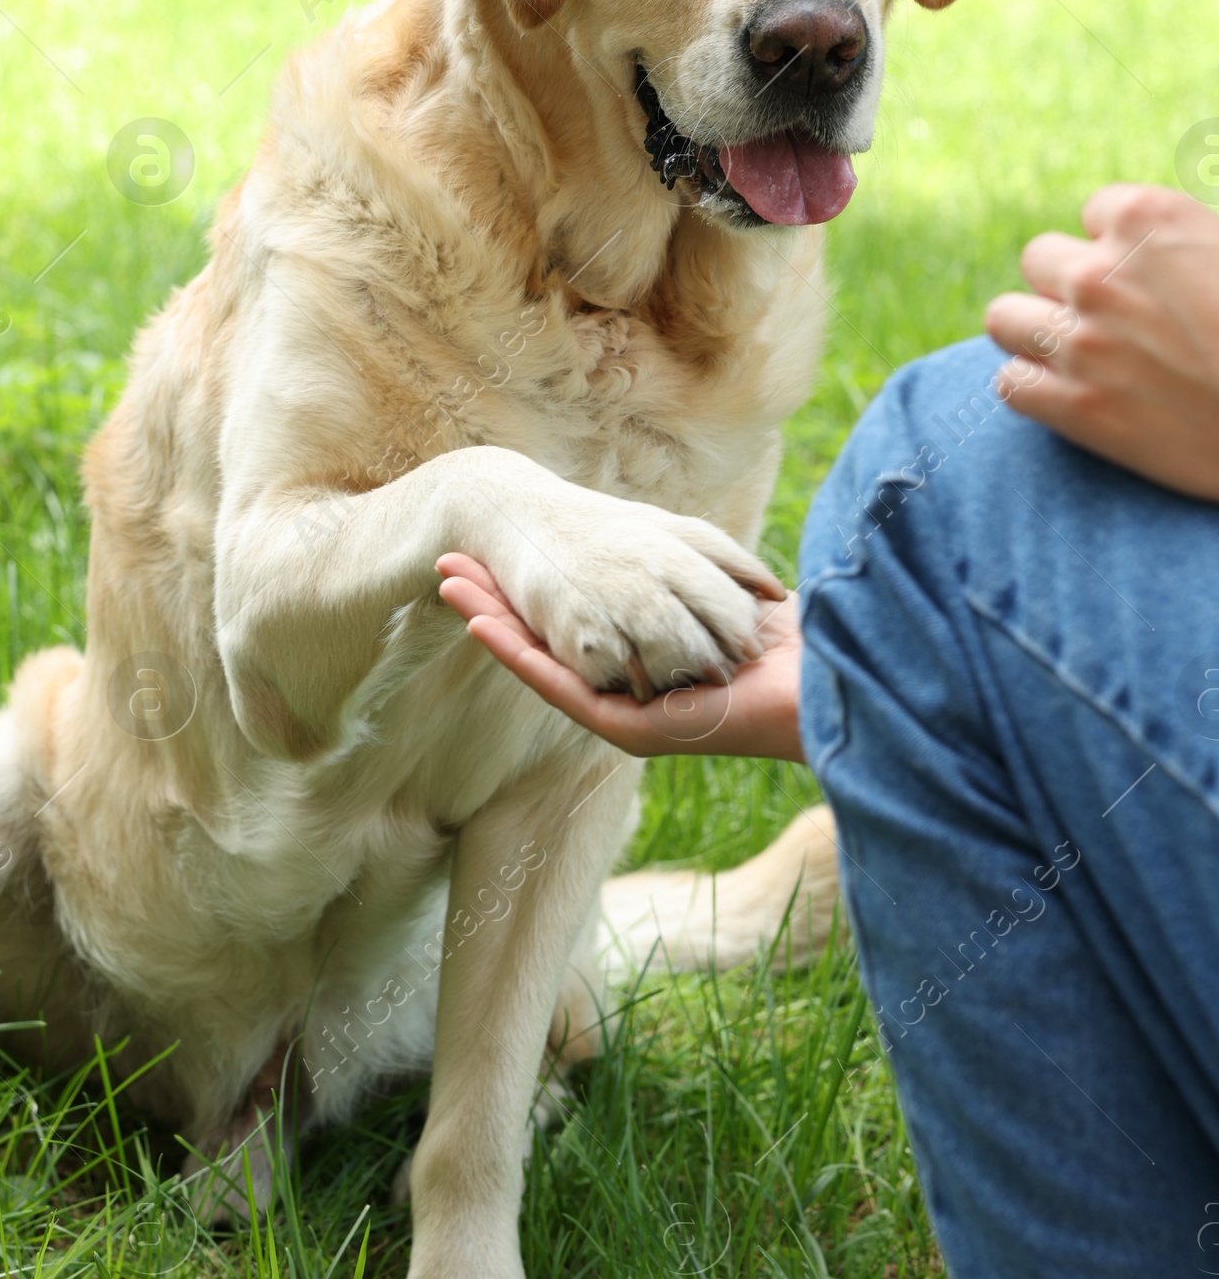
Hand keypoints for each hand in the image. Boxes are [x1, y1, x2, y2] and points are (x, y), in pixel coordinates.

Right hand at [437, 556, 806, 762]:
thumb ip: (706, 576)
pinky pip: (564, 688)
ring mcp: (629, 714)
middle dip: (496, 602)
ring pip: (543, 663)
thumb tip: (671, 549)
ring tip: (448, 582)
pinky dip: (520, 654)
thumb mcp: (739, 593)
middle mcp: (632, 694)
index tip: (492, 552)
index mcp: (650, 670)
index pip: (577, 627)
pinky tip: (481, 624)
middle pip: (549, 643)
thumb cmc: (802, 647)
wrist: (833, 688)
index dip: (530, 591)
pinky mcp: (635, 730)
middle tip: (445, 563)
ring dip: (493, 622)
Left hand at [985, 184, 1218, 502]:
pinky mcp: (1072, 408)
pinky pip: (1010, 382)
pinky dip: (1035, 388)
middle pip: (1040, 259)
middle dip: (1070, 283)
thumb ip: (1183, 238)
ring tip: (1077, 352)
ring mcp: (1079, 342)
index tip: (1153, 275)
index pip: (1096, 211)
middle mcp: (1101, 274)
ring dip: (1036, 331)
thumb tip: (1154, 245)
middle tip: (1114, 316)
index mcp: (1148, 220)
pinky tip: (1072, 395)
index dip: (1124, 244)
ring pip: (1005, 318)